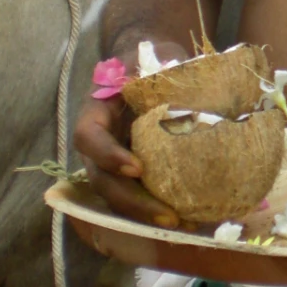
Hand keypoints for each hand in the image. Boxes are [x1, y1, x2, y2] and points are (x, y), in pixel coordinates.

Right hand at [72, 41, 187, 227]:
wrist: (150, 69)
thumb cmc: (150, 62)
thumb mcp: (153, 60)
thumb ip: (164, 70)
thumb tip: (197, 85)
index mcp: (95, 113)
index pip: (89, 138)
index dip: (108, 156)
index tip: (136, 167)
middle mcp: (98, 146)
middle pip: (103, 181)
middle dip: (134, 202)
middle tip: (168, 215)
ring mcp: (112, 165)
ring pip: (119, 198)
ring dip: (148, 217)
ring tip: (183, 226)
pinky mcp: (132, 177)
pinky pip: (138, 199)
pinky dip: (160, 213)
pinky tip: (190, 222)